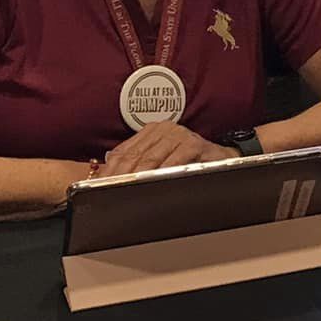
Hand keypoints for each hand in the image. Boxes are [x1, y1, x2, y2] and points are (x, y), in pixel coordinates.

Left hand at [102, 122, 235, 176]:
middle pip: (134, 156)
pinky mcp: (194, 143)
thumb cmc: (190, 161)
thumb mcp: (160, 159)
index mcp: (151, 131)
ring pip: (151, 158)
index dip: (110, 170)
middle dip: (120, 176)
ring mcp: (179, 134)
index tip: (98, 185)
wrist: (221, 158)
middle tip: (110, 191)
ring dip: (139, 175)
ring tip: (127, 189)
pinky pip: (174, 159)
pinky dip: (164, 171)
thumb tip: (107, 171)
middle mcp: (164, 129)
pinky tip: (155, 181)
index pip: (123, 151)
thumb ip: (137, 161)